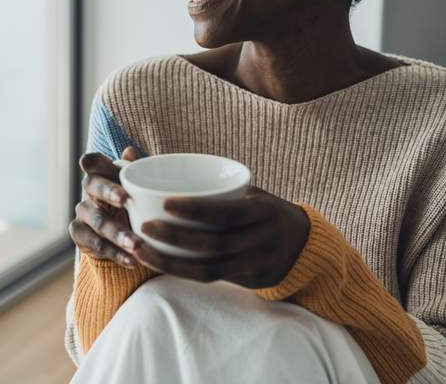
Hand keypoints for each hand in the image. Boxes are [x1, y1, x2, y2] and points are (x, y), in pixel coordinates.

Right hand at [69, 146, 152, 269]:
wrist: (127, 234)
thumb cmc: (138, 201)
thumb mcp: (143, 186)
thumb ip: (139, 170)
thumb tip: (130, 151)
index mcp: (104, 172)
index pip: (92, 162)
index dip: (93, 162)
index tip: (97, 163)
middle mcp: (90, 190)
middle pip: (92, 186)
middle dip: (108, 192)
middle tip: (125, 200)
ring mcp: (83, 212)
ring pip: (98, 220)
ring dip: (118, 233)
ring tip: (137, 244)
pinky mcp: (80, 235)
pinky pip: (96, 244)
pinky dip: (115, 253)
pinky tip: (132, 260)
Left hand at [137, 187, 309, 288]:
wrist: (304, 242)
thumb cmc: (263, 210)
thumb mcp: (251, 193)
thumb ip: (214, 186)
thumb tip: (150, 163)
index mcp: (263, 210)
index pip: (227, 212)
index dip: (196, 210)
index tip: (165, 203)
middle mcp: (263, 239)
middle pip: (214, 243)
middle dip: (175, 238)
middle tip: (144, 227)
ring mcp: (259, 264)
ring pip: (210, 269)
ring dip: (171, 262)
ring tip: (141, 250)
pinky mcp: (254, 282)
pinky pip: (214, 279)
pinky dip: (185, 272)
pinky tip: (161, 263)